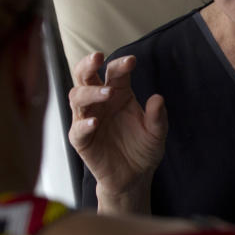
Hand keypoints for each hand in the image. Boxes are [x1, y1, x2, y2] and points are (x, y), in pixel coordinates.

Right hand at [68, 52, 167, 213]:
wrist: (135, 177)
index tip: (132, 61)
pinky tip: (95, 122)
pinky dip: (84, 124)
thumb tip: (158, 98)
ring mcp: (88, 119)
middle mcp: (100, 102)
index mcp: (119, 93)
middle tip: (97, 57)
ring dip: (90, 92)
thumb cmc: (143, 149)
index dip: (121, 65)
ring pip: (77, 98)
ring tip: (107, 92)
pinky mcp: (82, 140)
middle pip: (85, 76)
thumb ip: (157, 117)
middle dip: (88, 64)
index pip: (115, 72)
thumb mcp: (156, 133)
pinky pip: (78, 129)